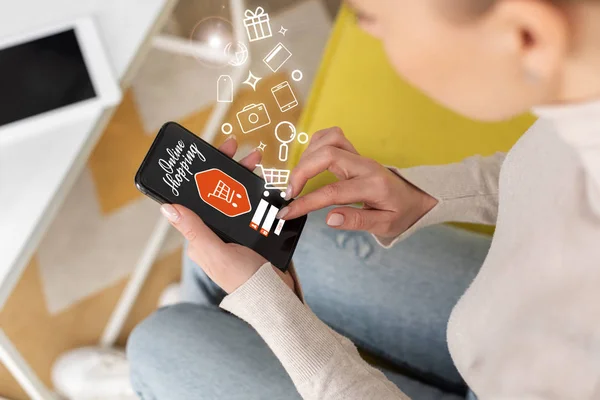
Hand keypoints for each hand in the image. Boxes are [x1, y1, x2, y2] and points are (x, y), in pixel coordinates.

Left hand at [161, 136, 294, 293]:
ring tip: (256, 160)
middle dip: (227, 168)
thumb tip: (167, 207)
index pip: (196, 197)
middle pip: (217, 191)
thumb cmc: (243, 280)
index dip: (203, 173)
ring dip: (244, 175)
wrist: (275, 296)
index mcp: (201, 235)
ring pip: (236, 194)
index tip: (211, 154)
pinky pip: (253, 204)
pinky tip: (265, 180)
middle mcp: (215, 231)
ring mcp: (234, 230)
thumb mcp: (216, 253)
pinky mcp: (253, 231)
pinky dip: (258, 190)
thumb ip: (194, 230)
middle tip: (238, 148)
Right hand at [277, 127, 437, 238]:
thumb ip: (357, 221)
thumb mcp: (385, 225)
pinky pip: (331, 137)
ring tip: (297, 180)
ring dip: (307, 156)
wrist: (416, 198)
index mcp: (373, 185)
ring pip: (328, 140)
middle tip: (289, 194)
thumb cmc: (400, 213)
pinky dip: (314, 146)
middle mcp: (365, 165)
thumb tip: (330, 219)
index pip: (333, 191)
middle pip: (327, 155)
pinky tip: (307, 164)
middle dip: (301, 172)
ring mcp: (359, 156)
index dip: (307, 202)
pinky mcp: (354, 153)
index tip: (288, 212)